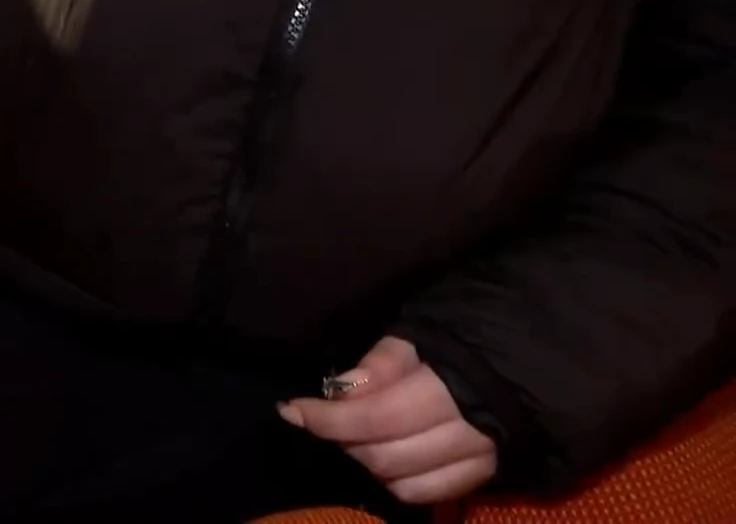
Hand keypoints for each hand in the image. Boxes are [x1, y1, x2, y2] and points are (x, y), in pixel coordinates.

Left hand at [279, 336, 497, 504]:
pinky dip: (399, 482)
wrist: (535, 354)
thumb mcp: (422, 332)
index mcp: (450, 386)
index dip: (328, 418)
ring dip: (368, 462)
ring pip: (405, 481)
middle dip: (343, 439)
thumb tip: (341, 390)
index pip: (377, 416)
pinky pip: (432, 494)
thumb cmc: (467, 336)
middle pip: (386, 455)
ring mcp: (481, 458)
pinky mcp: (489, 474)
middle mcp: (468, 430)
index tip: (291, 408)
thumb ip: (383, 363)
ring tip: (355, 434)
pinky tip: (387, 458)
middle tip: (324, 417)